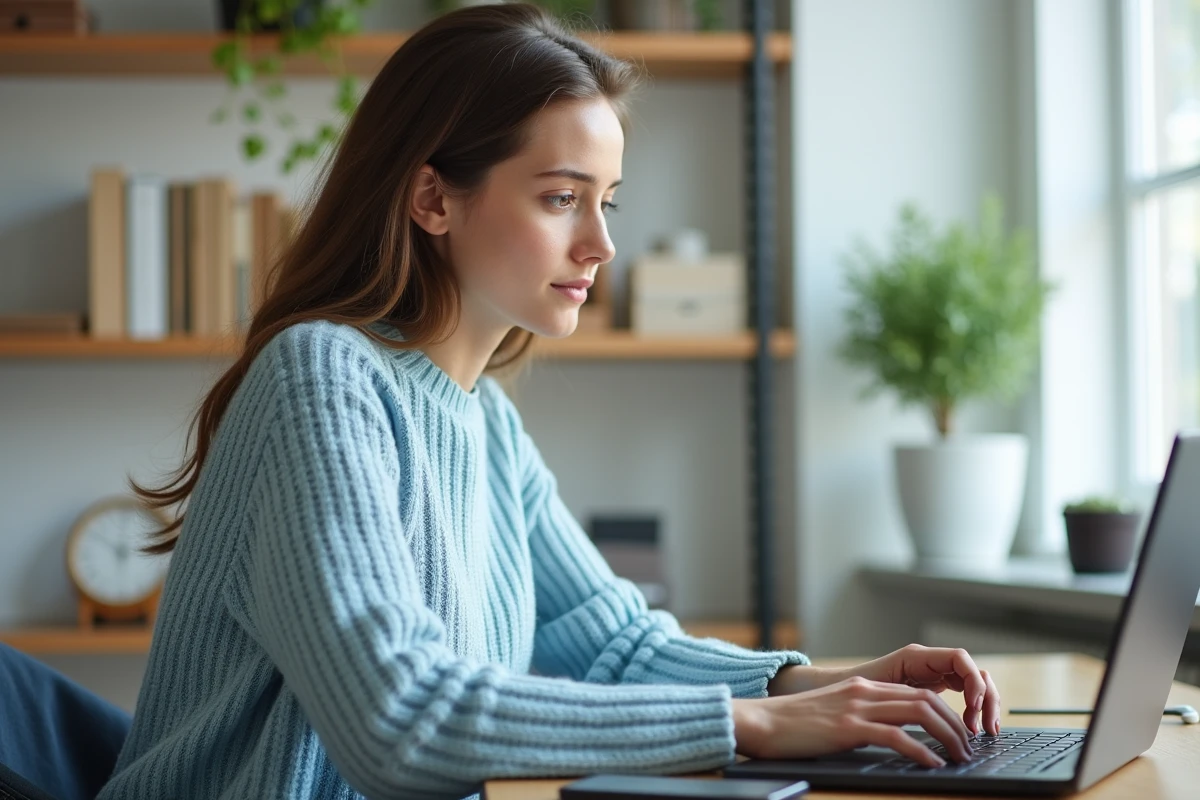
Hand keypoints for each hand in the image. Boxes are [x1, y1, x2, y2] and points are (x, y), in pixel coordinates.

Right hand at [733, 676, 973, 766]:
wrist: (761, 721)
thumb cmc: (792, 725)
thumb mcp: (833, 713)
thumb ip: (860, 717)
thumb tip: (890, 736)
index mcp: (862, 686)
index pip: (917, 693)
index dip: (945, 713)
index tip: (958, 734)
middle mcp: (864, 691)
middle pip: (925, 700)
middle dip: (954, 723)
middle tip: (967, 747)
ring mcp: (857, 707)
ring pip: (918, 713)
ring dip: (946, 736)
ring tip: (959, 756)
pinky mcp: (848, 728)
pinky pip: (896, 736)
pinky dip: (920, 750)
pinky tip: (932, 764)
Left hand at [841, 644, 1000, 736]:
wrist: (834, 689)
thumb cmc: (850, 688)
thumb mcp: (876, 691)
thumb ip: (901, 696)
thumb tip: (926, 709)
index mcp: (915, 657)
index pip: (959, 658)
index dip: (973, 681)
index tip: (973, 707)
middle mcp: (929, 662)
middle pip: (974, 671)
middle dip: (987, 698)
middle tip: (985, 728)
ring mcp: (934, 674)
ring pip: (974, 684)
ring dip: (985, 706)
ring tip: (981, 732)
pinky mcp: (934, 688)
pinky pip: (965, 694)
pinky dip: (974, 710)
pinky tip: (969, 730)